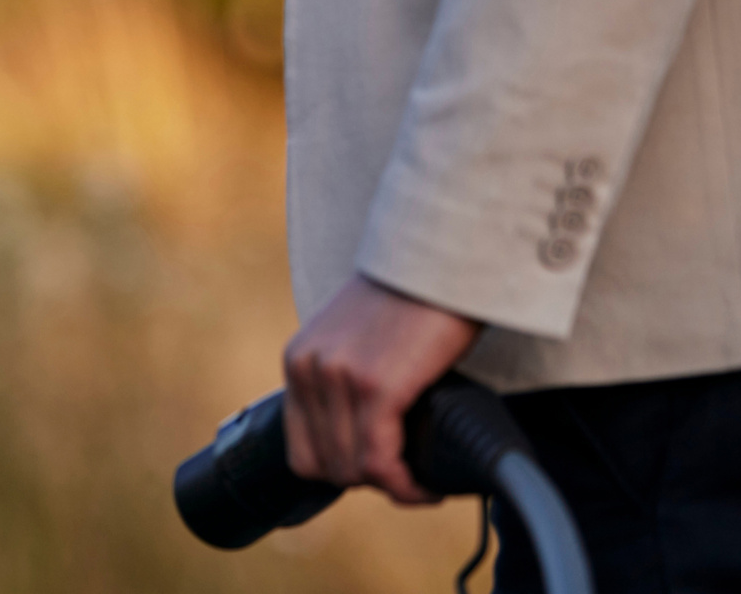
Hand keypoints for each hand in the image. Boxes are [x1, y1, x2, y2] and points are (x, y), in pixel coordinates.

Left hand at [282, 273, 481, 503]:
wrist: (442, 255)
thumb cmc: (413, 297)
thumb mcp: (356, 338)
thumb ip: (347, 378)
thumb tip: (369, 436)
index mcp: (299, 361)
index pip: (301, 450)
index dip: (341, 470)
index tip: (379, 470)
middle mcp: (309, 370)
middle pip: (326, 467)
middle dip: (371, 481)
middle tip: (409, 475)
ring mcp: (338, 378)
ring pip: (354, 471)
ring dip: (392, 486)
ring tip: (423, 481)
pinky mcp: (375, 387)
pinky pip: (381, 464)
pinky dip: (406, 486)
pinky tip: (429, 485)